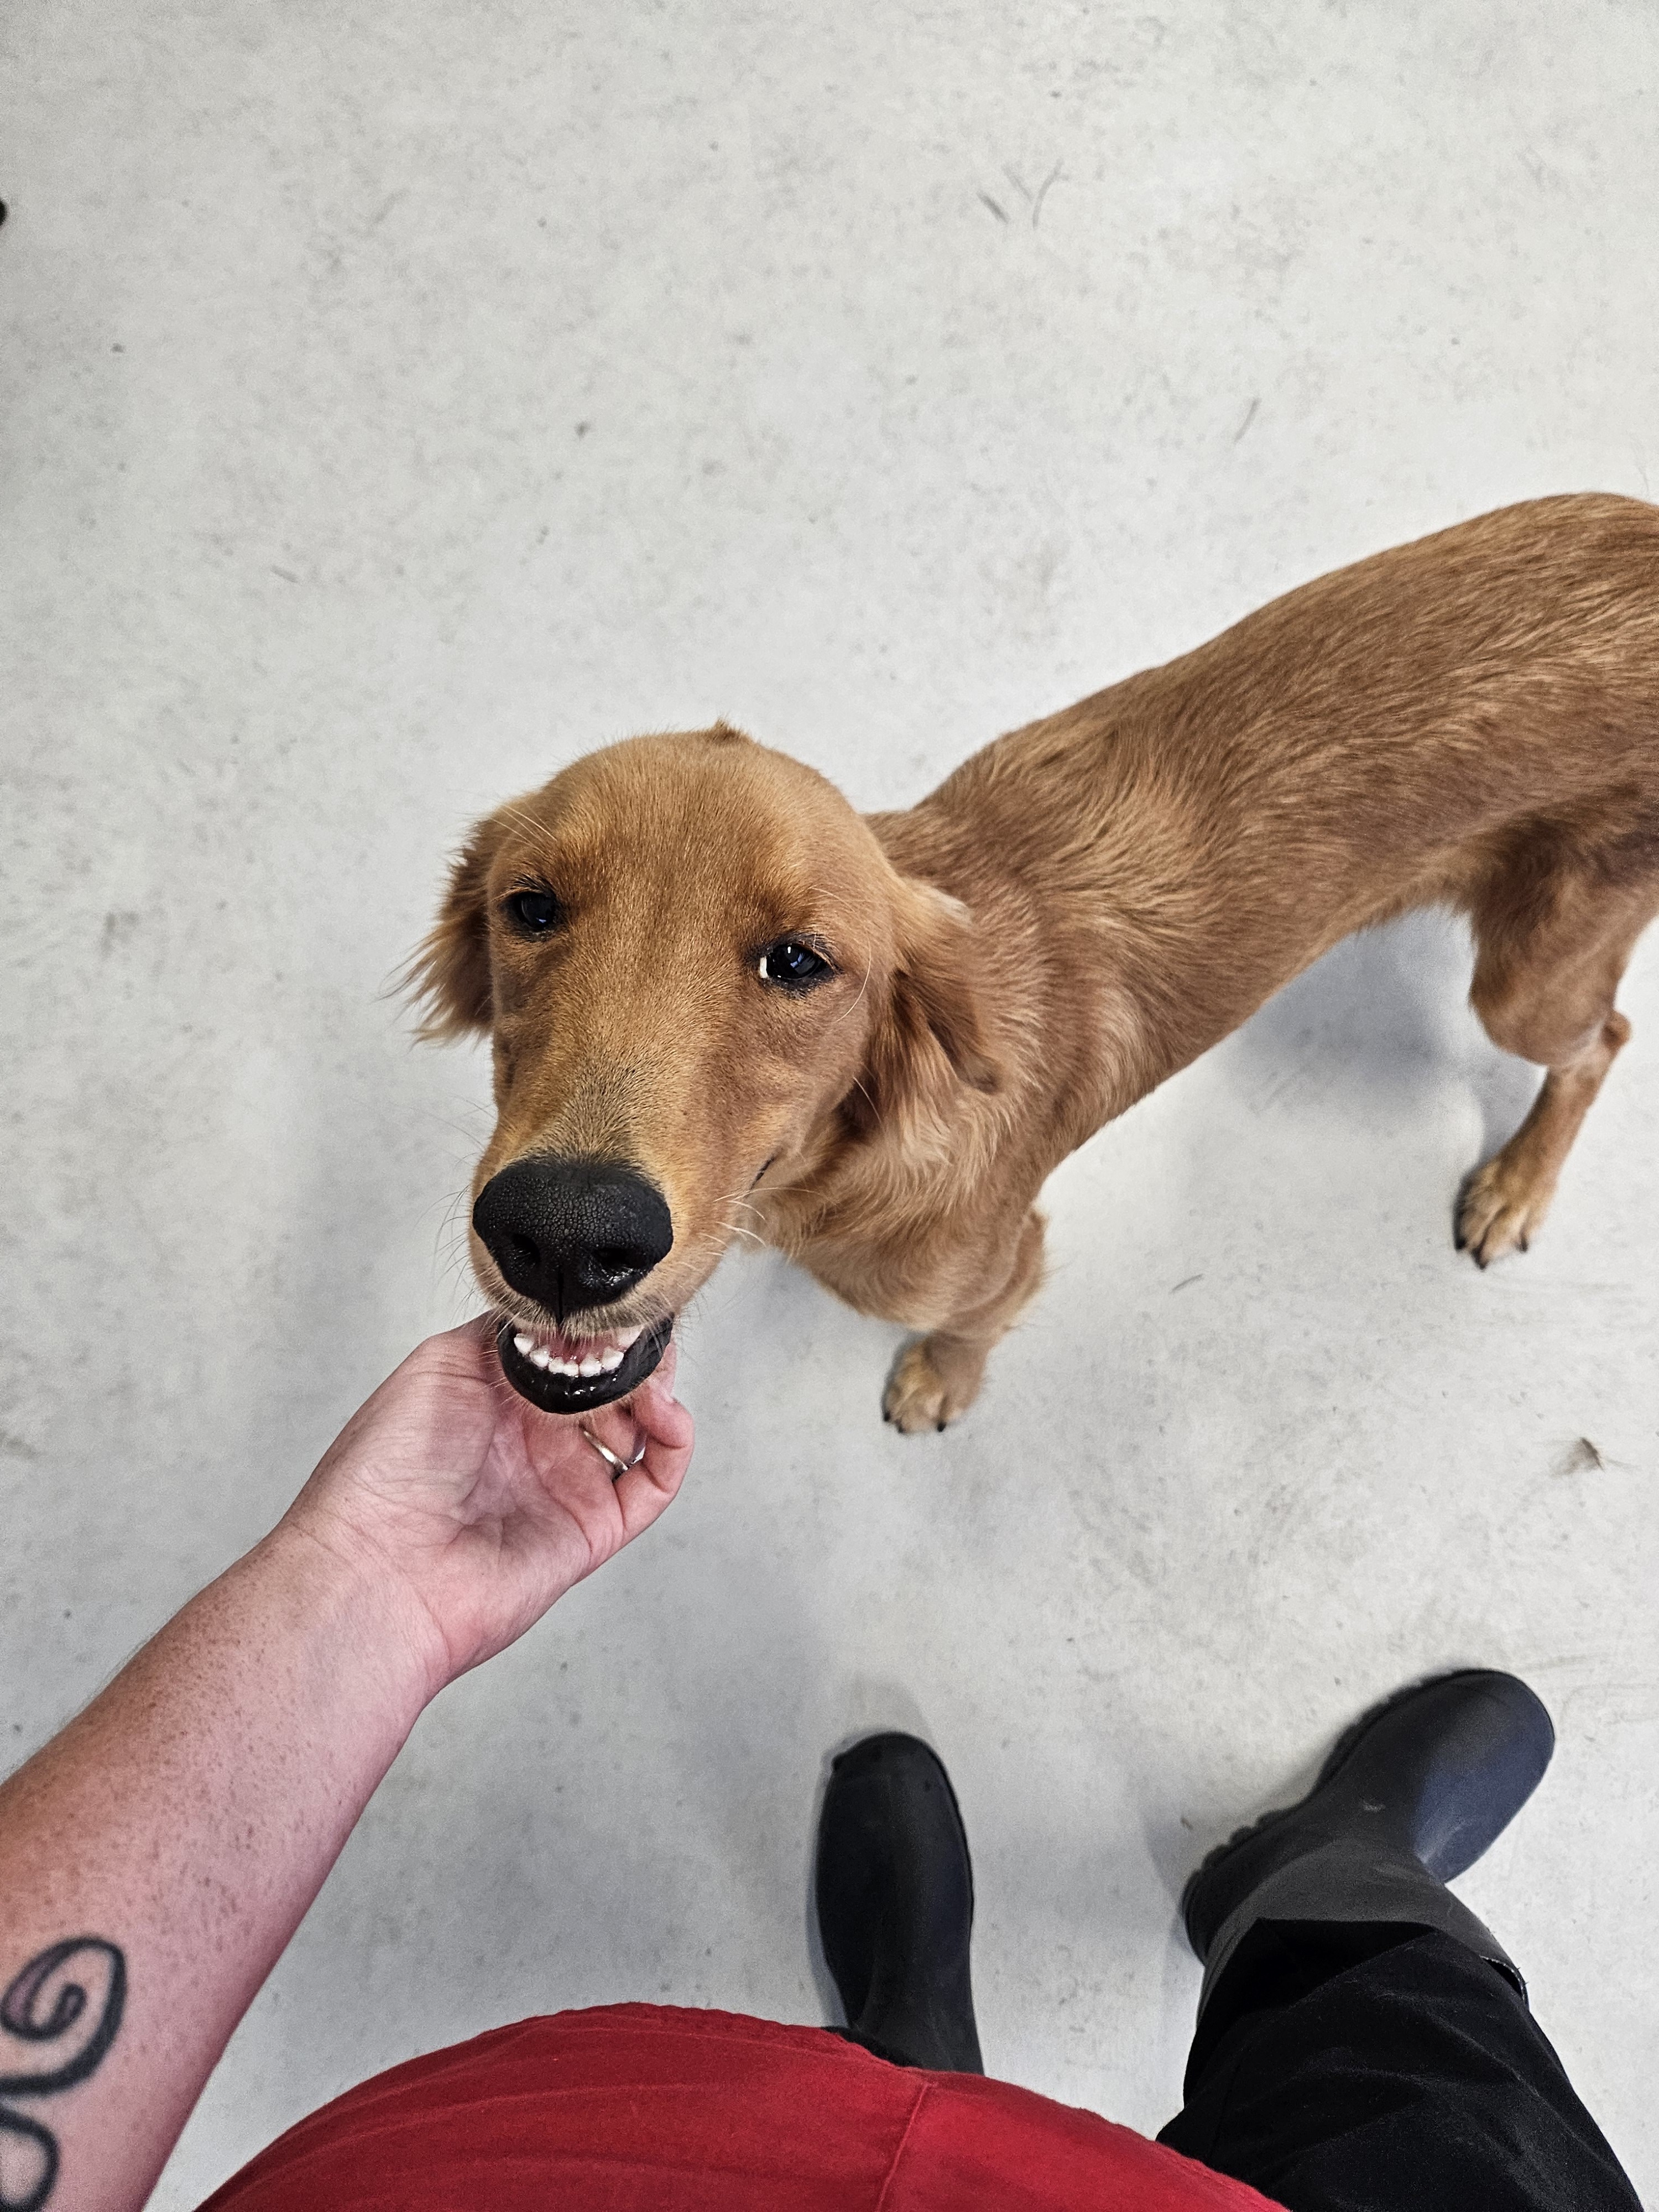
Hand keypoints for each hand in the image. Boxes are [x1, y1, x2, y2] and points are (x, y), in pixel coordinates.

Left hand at [278, 1319, 692, 1700]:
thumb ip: (507, 1329)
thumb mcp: (440, 1363)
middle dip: (633, 1352)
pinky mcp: (594, 1528)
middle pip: (613, 1382)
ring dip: (657, 1390)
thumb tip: (563, 1311)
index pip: (571, 1347)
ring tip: (644, 1378)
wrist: (378, 1566)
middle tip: (637, 1337)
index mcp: (499, 1396)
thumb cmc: (386, 1470)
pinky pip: (654, 1484)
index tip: (612, 1305)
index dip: (597, 1323)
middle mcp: (536, 1437)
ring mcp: (567, 1482)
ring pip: (642, 1427)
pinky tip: (665, 1414)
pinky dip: (676, 1444)